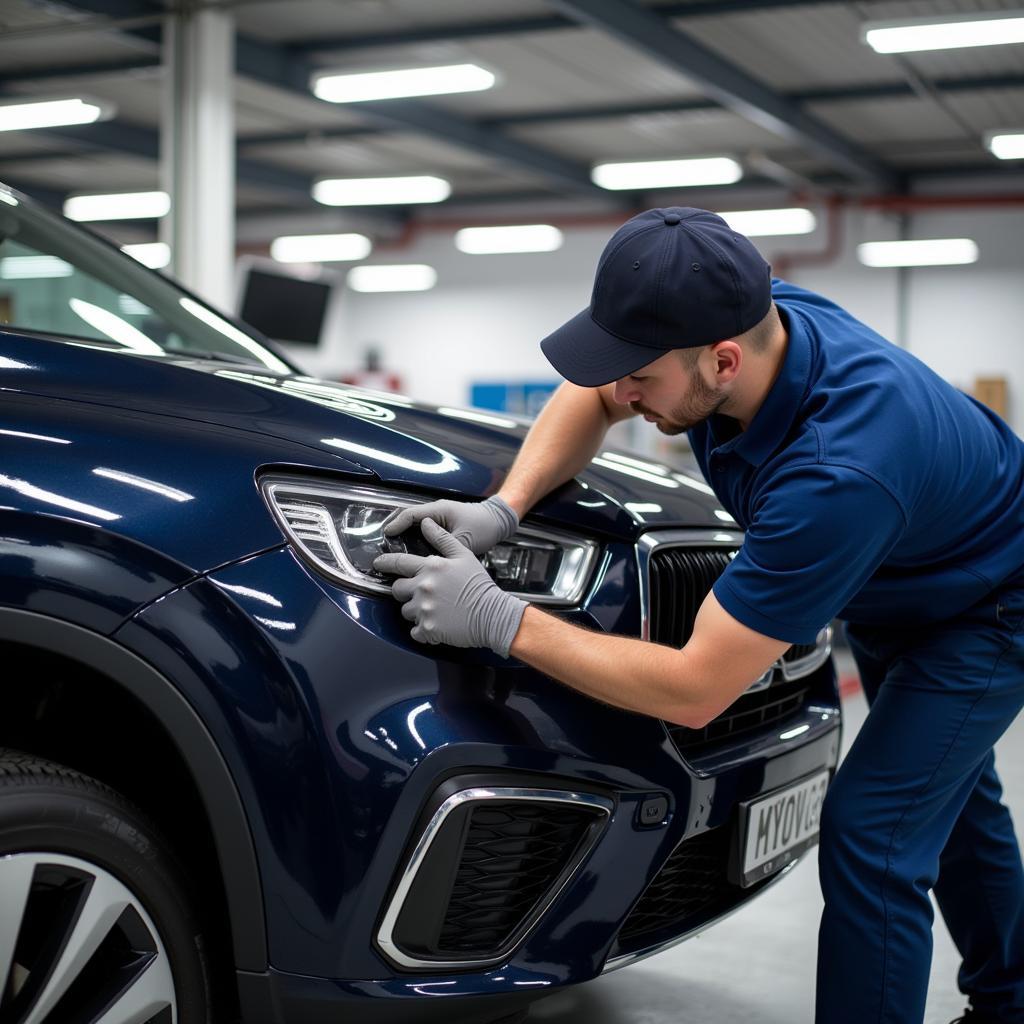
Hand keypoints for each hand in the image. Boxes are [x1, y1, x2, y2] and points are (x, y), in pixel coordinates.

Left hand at [373, 518, 526, 657]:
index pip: (398, 563)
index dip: (385, 563)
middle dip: (404, 591)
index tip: (378, 564)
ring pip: (406, 611)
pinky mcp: (427, 629)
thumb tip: (425, 523)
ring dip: (415, 611)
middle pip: (397, 589)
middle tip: (420, 593)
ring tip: (435, 610)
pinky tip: (437, 625)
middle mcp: (423, 587)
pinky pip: (415, 632)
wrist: (492, 614)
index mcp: (430, 567)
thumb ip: (442, 538)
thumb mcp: (463, 555)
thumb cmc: (479, 584)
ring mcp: (424, 609)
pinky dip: (422, 630)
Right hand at [382, 495, 517, 555]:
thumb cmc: (484, 527)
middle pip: (409, 516)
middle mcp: (436, 510)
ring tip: (391, 546)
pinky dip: (413, 534)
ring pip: (414, 521)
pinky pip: (423, 527)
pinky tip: (409, 548)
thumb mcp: (465, 540)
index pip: (411, 514)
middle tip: (383, 542)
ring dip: (403, 530)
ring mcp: (439, 516)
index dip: (397, 524)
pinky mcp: (443, 524)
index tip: (387, 535)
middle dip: (395, 526)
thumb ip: (446, 547)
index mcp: (439, 510)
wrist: (498, 521)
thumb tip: (429, 561)